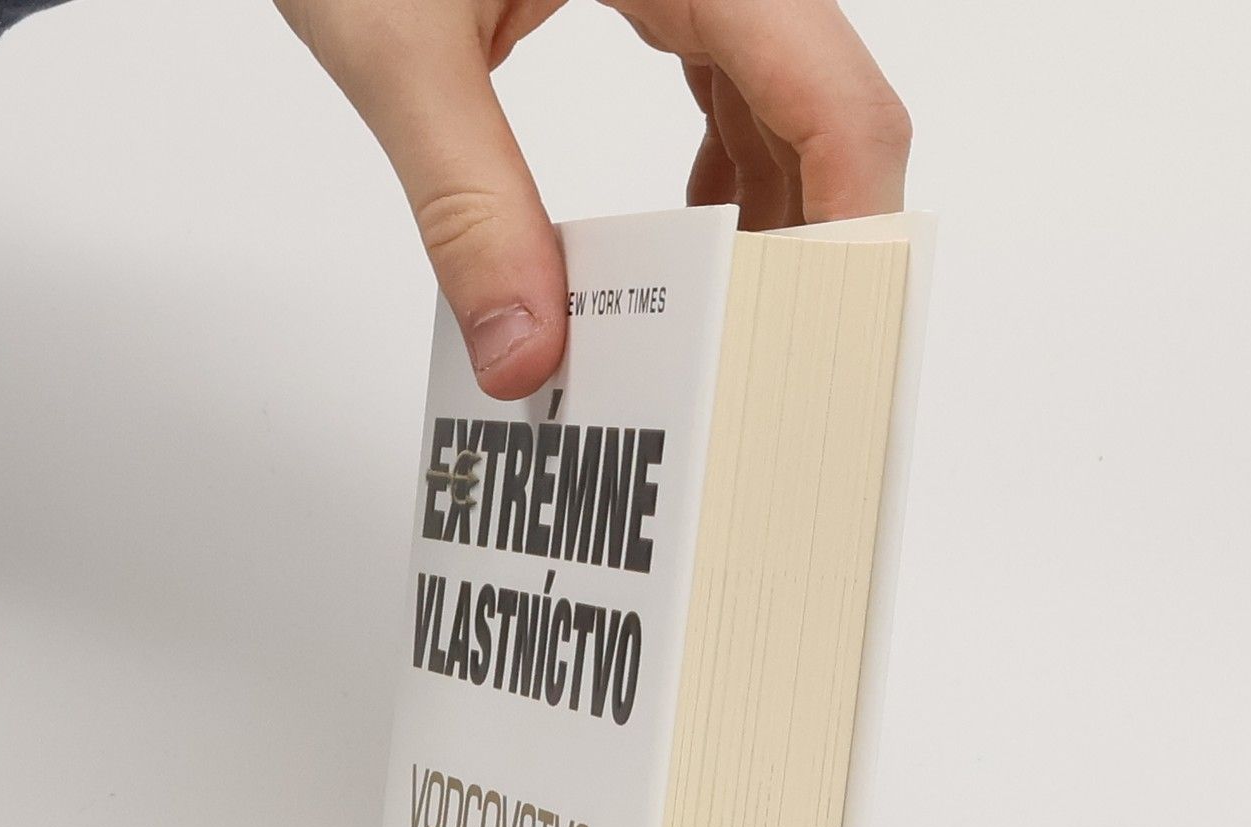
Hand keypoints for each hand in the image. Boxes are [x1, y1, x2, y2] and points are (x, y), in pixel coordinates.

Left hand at [274, 0, 910, 400]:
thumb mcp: (399, 41)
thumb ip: (464, 204)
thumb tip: (523, 351)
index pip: (833, 99)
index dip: (851, 228)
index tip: (822, 338)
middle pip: (826, 110)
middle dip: (804, 243)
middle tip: (761, 361)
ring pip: (786, 102)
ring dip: (764, 215)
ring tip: (717, 319)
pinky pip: (732, 80)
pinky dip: (722, 168)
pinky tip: (682, 236)